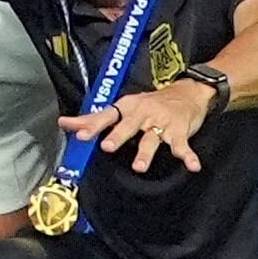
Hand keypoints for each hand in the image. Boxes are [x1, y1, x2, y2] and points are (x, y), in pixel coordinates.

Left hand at [64, 78, 217, 174]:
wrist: (188, 92)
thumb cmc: (150, 104)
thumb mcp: (124, 107)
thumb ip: (96, 119)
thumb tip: (66, 124)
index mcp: (126, 108)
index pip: (106, 116)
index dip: (92, 125)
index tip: (80, 134)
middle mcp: (142, 113)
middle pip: (128, 125)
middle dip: (117, 136)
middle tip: (107, 147)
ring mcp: (161, 122)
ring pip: (151, 138)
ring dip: (145, 153)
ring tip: (139, 167)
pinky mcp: (180, 130)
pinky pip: (182, 145)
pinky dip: (188, 156)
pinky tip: (192, 166)